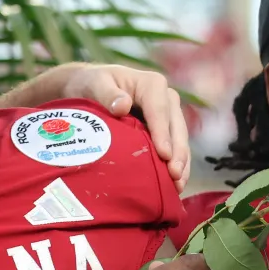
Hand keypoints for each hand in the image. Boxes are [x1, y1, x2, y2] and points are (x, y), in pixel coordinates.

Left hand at [36, 63, 189, 190]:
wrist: (88, 87)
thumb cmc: (91, 84)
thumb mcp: (95, 84)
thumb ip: (108, 94)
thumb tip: (123, 106)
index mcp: (152, 84)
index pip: (159, 111)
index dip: (163, 133)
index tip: (165, 155)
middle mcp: (165, 98)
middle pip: (175, 127)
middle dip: (178, 152)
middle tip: (175, 176)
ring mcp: (167, 115)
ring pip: (179, 140)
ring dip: (181, 163)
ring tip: (178, 185)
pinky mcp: (163, 129)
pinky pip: (173, 147)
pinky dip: (174, 164)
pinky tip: (174, 184)